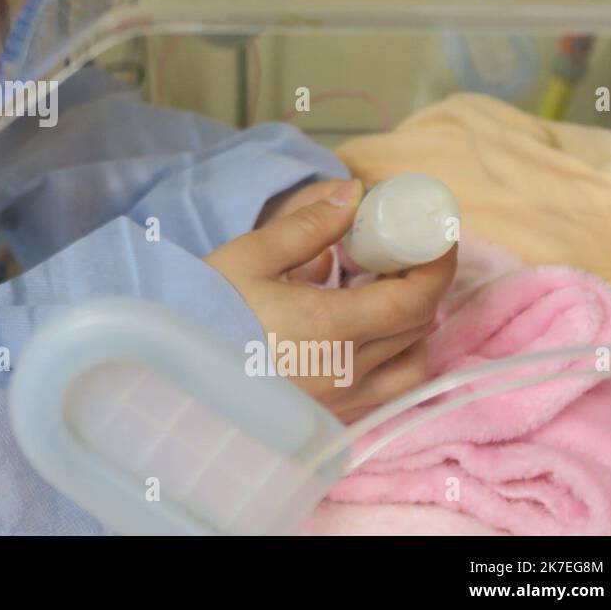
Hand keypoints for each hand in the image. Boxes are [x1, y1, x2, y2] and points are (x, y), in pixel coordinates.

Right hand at [207, 180, 457, 421]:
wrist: (173, 374)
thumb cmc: (206, 312)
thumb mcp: (250, 256)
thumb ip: (309, 225)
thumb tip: (354, 194)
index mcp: (330, 328)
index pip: (416, 298)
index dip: (437, 262)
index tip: (435, 233)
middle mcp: (347, 371)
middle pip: (419, 324)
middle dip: (423, 282)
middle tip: (400, 250)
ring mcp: (343, 399)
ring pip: (412, 360)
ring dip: (413, 321)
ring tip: (384, 292)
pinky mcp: (333, 415)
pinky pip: (389, 386)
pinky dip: (396, 355)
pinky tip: (366, 331)